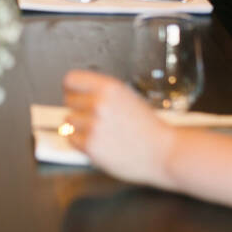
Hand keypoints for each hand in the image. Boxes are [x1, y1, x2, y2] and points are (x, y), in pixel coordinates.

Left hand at [62, 70, 174, 187]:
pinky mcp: (90, 146)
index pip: (71, 80)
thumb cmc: (148, 127)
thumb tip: (78, 93)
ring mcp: (93, 125)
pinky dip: (81, 141)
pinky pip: (71, 139)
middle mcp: (99, 104)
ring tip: (100, 131)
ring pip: (68, 120)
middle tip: (94, 117)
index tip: (73, 94)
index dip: (71, 88)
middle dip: (78, 108)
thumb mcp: (127, 96)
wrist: (163, 152)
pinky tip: (99, 141)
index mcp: (109, 88)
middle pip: (67, 100)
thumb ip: (101, 92)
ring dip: (80, 126)